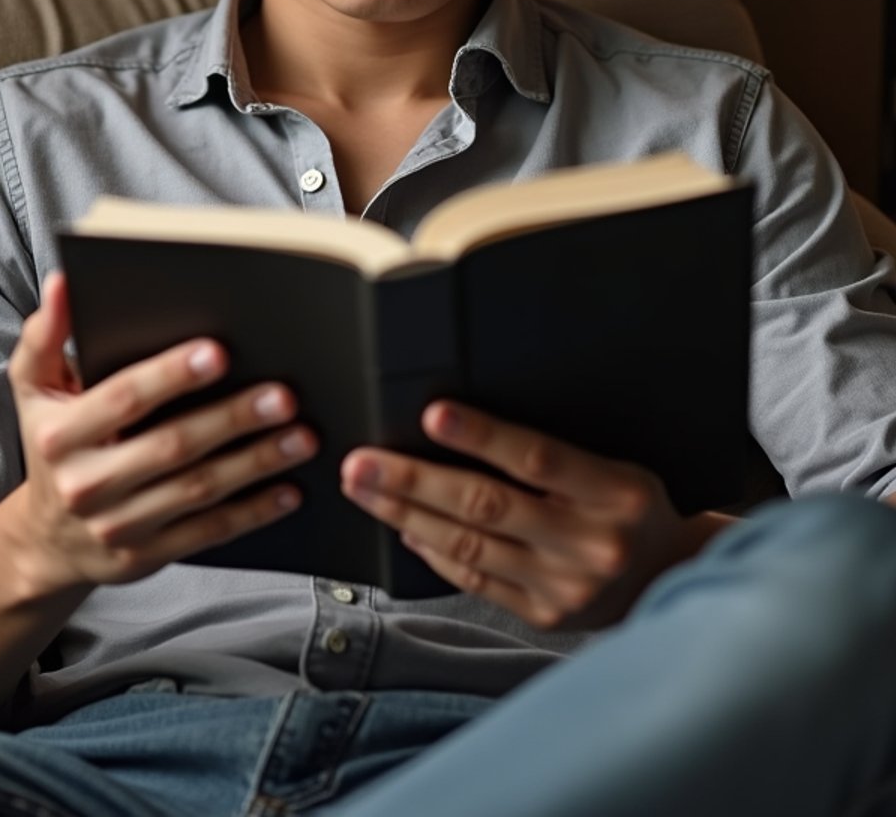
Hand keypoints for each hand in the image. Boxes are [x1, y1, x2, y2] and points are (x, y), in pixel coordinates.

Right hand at [7, 273, 317, 594]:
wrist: (42, 541)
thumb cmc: (51, 446)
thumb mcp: (33, 390)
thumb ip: (45, 336)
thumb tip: (63, 283)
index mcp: (61, 436)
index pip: (123, 398)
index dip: (171, 375)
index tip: (219, 352)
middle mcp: (87, 484)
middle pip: (171, 446)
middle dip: (231, 418)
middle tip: (282, 395)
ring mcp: (118, 526)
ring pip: (197, 490)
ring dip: (255, 463)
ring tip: (301, 436)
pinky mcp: (147, 555)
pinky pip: (207, 533)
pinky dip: (252, 512)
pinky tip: (288, 490)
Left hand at [340, 401, 709, 627]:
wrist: (668, 572)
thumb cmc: (628, 502)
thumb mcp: (612, 462)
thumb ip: (552, 453)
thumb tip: (460, 424)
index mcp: (616, 490)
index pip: (537, 458)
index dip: (482, 435)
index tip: (433, 415)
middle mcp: (592, 542)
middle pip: (488, 505)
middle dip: (414, 481)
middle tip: (362, 462)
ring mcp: (567, 586)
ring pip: (470, 546)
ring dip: (407, 516)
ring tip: (366, 490)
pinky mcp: (546, 616)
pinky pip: (476, 581)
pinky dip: (435, 553)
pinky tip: (406, 529)